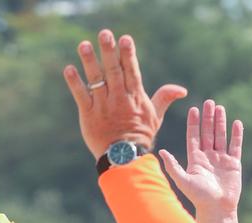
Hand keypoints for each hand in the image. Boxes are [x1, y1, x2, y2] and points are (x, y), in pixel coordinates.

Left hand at [63, 30, 186, 157]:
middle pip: (113, 71)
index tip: (125, 39)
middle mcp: (118, 98)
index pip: (131, 71)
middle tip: (104, 34)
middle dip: (109, 51)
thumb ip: (165, 98)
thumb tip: (182, 90)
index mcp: (134, 96)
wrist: (124, 159)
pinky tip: (69, 69)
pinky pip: (81, 96)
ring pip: (96, 80)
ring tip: (83, 46)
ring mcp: (102, 106)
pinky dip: (74, 83)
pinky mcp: (88, 115)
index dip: (128, 55)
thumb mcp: (155, 117)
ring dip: (89, 62)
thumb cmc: (140, 137)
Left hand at [158, 101, 243, 215]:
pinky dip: (236, 135)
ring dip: (220, 122)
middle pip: (207, 133)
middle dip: (208, 118)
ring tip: (220, 108)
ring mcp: (221, 160)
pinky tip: (236, 123)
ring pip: (221, 136)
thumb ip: (172, 166)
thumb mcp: (183, 180)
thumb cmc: (199, 197)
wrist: (217, 208)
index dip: (194, 124)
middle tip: (209, 102)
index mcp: (195, 160)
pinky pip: (235, 146)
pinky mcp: (233, 164)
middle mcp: (208, 158)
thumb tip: (160, 152)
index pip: (194, 137)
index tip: (194, 109)